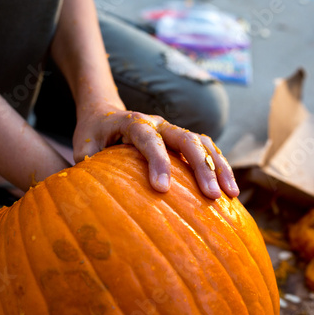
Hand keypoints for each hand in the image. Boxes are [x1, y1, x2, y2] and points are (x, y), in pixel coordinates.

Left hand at [72, 105, 238, 198]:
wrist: (104, 114)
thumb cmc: (92, 135)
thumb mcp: (83, 148)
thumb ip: (87, 167)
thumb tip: (90, 199)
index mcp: (131, 122)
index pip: (148, 138)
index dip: (157, 162)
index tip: (162, 189)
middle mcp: (157, 123)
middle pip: (185, 138)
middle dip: (201, 166)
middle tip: (212, 196)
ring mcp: (172, 130)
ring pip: (202, 142)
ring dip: (218, 166)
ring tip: (230, 194)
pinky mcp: (181, 140)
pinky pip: (206, 149)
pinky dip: (219, 167)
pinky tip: (229, 191)